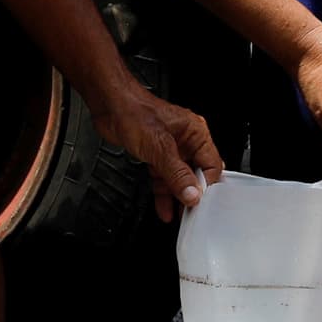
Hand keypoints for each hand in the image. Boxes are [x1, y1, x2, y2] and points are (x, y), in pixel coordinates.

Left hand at [90, 81, 224, 221]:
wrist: (109, 105)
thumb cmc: (134, 112)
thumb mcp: (160, 147)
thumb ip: (177, 173)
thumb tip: (192, 193)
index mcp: (196, 132)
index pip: (212, 165)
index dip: (207, 185)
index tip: (200, 202)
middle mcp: (185, 140)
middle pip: (196, 173)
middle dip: (193, 194)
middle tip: (191, 213)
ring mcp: (169, 148)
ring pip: (179, 178)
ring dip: (177, 197)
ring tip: (179, 216)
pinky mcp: (154, 154)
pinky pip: (164, 178)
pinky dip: (164, 192)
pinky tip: (164, 206)